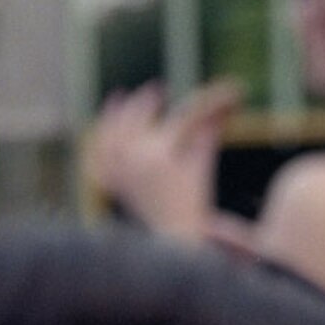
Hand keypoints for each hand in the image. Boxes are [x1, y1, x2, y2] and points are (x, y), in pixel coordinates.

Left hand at [84, 79, 240, 239]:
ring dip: (113, 116)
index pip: (174, 119)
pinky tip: (101, 132)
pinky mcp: (115, 185)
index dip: (184, 104)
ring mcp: (122, 172)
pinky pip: (101, 160)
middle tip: (153, 90)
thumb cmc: (193, 201)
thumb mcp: (201, 165)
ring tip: (117, 97)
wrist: (173, 234)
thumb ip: (208, 135)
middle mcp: (135, 160)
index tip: (170, 90)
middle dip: (143, 102)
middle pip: (134, 120)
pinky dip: (100, 145)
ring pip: (111, 136)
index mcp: (161, 153)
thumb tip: (225, 108)